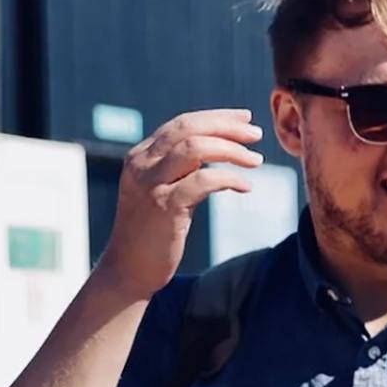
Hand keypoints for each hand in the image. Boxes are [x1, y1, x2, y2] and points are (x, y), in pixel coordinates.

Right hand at [94, 109, 263, 299]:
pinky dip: (229, 178)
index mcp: (140, 157)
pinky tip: (246, 186)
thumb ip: (182, 167)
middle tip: (257, 133)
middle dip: (227, 127)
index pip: (181, 123)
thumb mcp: (165, 189)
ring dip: (232, 150)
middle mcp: (141, 165)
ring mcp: (150, 185)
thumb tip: (218, 147)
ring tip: (257, 160)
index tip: (245, 118)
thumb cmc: (154, 230)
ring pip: (195, 148)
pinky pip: (203, 181)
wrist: (130, 269)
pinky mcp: (164, 207)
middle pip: (188, 129)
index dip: (216, 117)